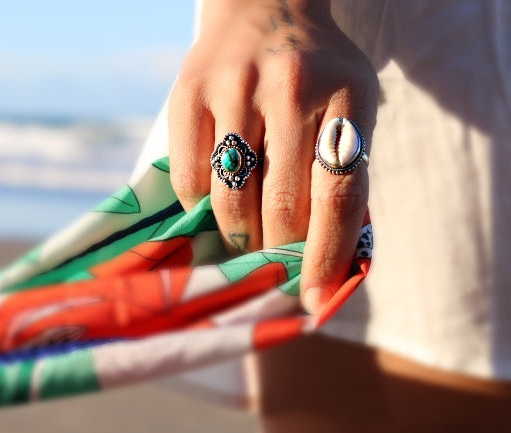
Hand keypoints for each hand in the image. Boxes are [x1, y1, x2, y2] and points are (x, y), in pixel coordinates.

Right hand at [168, 0, 377, 313]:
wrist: (263, 7)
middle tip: (272, 258)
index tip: (312, 296)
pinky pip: (188, 179)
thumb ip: (343, 177)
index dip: (326, 256)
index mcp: (348, 94)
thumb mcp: (351, 109)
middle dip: (276, 249)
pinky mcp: (187, 93)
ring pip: (231, 197)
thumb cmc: (317, 74)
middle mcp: (291, 86)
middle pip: (282, 205)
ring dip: (238, 233)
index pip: (339, 195)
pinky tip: (216, 196)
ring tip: (245, 233)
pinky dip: (202, 204)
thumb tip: (325, 268)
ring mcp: (234, 86)